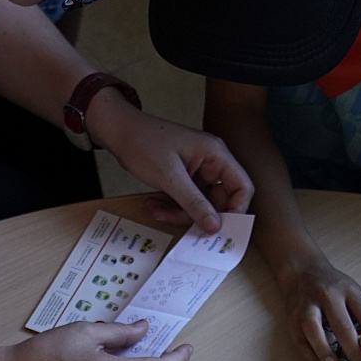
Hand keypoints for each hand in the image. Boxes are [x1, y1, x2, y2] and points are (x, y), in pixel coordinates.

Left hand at [84, 94, 253, 231]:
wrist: (119, 132)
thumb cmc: (143, 142)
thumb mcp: (169, 176)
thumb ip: (194, 203)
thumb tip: (215, 226)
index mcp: (215, 155)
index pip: (242, 186)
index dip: (236, 210)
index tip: (221, 229)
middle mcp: (210, 163)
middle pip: (219, 201)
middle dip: (198, 215)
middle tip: (179, 221)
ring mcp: (197, 172)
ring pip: (200, 205)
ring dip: (179, 212)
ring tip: (157, 209)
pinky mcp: (184, 179)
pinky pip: (186, 201)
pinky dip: (171, 207)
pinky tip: (154, 204)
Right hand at [273, 239, 360, 360]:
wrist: (302, 272)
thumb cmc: (335, 288)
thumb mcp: (357, 294)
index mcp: (349, 290)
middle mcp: (328, 296)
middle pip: (342, 325)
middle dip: (355, 350)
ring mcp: (307, 306)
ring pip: (314, 330)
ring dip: (325, 349)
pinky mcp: (292, 318)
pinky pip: (300, 339)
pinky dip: (309, 353)